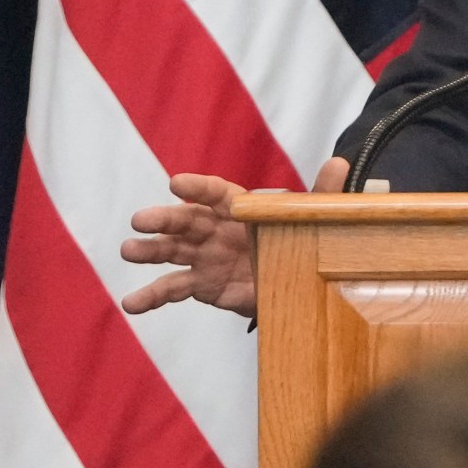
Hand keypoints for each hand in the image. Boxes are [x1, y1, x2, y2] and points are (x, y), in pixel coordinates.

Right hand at [118, 159, 349, 317]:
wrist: (295, 283)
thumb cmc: (297, 241)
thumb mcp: (312, 221)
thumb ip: (322, 196)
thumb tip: (339, 163)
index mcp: (240, 208)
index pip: (217, 194)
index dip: (197, 188)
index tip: (175, 184)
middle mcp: (216, 228)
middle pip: (186, 220)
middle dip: (163, 219)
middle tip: (140, 220)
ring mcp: (204, 256)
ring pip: (171, 251)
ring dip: (148, 250)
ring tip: (128, 251)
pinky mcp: (200, 284)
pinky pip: (172, 289)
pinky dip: (150, 296)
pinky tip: (131, 304)